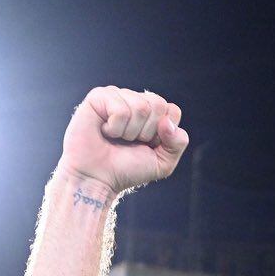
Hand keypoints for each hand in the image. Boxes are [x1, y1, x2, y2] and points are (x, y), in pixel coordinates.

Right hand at [60, 87, 187, 196]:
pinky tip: (104, 131)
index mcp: (151, 113)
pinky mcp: (98, 97)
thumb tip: (167, 122)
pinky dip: (115, 128)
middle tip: (129, 142)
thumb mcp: (162, 163)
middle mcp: (134, 100)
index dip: (163, 134)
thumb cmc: (126, 170)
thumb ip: (178, 143)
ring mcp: (116, 96)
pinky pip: (120, 109)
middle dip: (147, 132)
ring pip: (140, 107)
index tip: (147, 145)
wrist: (97, 179)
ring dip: (129, 132)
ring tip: (115, 138)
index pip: (172, 111)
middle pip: (158, 104)